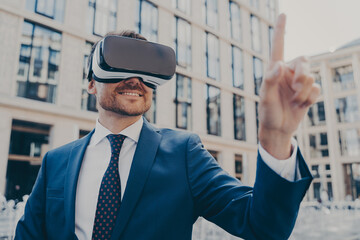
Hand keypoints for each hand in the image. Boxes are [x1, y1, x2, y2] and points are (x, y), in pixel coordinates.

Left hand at [258, 14, 320, 158]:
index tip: (283, 14)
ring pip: (311, 75)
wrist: (278, 129)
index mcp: (275, 70)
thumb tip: (279, 64)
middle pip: (304, 60)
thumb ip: (270, 80)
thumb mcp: (265, 97)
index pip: (278, 47)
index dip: (280, 31)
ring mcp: (298, 83)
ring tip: (294, 101)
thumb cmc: (267, 112)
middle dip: (302, 74)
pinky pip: (316, 88)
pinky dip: (309, 98)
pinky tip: (301, 105)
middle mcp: (288, 73)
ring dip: (303, 91)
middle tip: (295, 87)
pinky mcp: (308, 92)